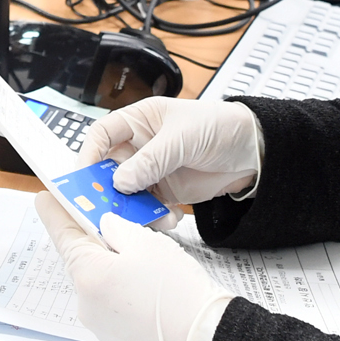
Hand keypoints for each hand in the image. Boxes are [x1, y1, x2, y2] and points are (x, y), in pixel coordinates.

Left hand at [35, 195, 233, 340]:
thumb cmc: (178, 293)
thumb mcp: (147, 243)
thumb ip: (118, 227)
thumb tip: (106, 225)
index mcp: (88, 274)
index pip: (62, 234)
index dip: (54, 212)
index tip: (45, 199)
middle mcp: (86, 302)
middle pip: (83, 258)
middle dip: (98, 239)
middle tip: (118, 222)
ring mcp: (99, 322)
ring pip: (99, 280)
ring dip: (114, 265)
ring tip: (146, 259)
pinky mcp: (115, 336)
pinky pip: (111, 301)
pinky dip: (122, 287)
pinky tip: (147, 283)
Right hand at [80, 97, 262, 207]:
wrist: (255, 151)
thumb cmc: (220, 126)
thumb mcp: (182, 138)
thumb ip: (151, 160)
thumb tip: (121, 180)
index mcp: (140, 121)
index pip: (102, 135)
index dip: (89, 153)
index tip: (84, 175)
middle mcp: (141, 147)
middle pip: (109, 169)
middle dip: (106, 188)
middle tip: (105, 206)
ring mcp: (153, 171)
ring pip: (128, 193)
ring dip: (132, 208)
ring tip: (142, 218)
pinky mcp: (167, 192)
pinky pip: (150, 208)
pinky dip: (154, 217)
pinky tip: (169, 218)